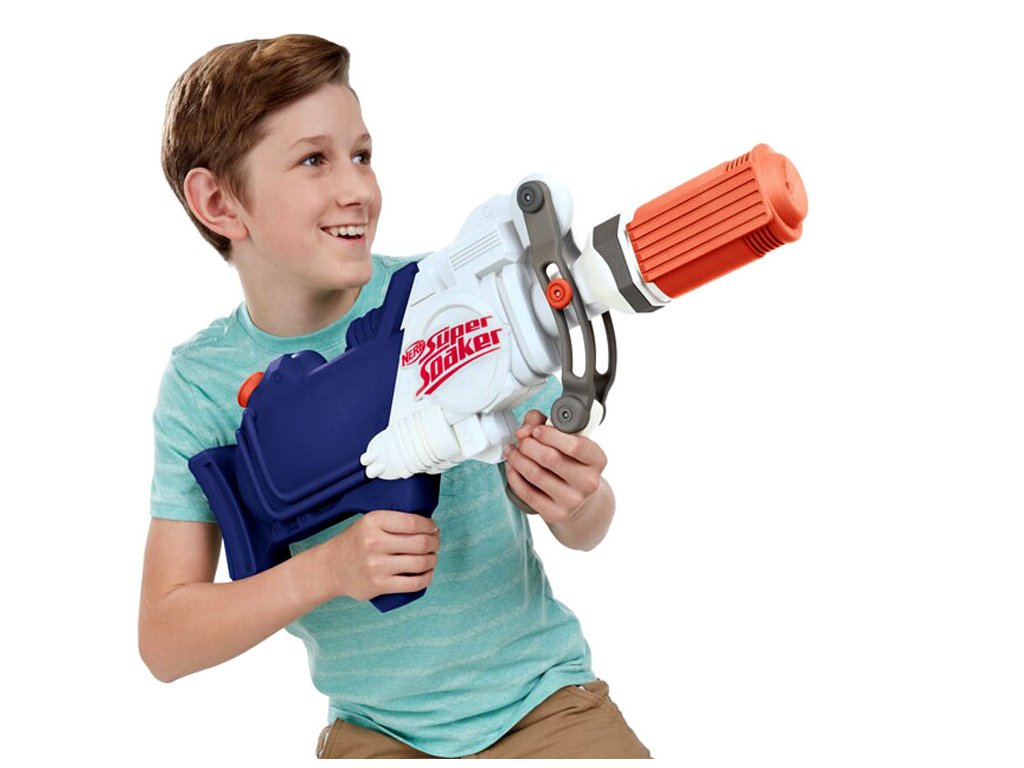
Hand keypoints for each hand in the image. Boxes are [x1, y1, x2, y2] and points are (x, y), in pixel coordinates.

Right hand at [320, 511, 439, 601]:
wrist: (331, 568)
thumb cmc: (355, 543)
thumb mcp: (369, 522)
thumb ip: (393, 521)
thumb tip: (428, 525)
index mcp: (373, 522)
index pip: (413, 522)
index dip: (430, 526)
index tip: (433, 528)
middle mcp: (375, 543)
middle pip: (420, 543)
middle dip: (434, 543)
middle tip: (434, 543)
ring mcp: (377, 566)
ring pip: (421, 563)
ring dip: (432, 560)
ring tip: (431, 557)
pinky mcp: (380, 586)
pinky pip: (414, 583)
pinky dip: (427, 578)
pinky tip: (427, 573)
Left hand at [503, 409, 607, 524]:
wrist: (580, 501)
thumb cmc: (572, 464)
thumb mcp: (569, 441)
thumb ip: (546, 424)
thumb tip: (525, 428)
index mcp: (596, 460)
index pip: (575, 446)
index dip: (550, 434)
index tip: (536, 430)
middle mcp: (587, 482)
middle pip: (550, 458)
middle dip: (529, 445)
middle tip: (521, 440)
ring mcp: (572, 500)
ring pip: (536, 475)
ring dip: (518, 459)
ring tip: (513, 450)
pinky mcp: (555, 513)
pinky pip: (527, 493)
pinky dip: (514, 476)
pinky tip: (512, 466)